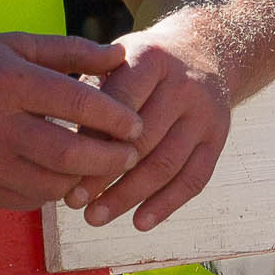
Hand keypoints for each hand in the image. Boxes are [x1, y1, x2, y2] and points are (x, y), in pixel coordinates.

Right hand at [0, 33, 143, 209]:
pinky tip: (64, 176)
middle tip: (132, 154)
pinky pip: (27, 200)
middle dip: (110, 158)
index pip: (77, 104)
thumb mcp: (12, 45)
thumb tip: (122, 55)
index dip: (115, 117)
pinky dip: (53, 191)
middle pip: (68, 154)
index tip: (138, 124)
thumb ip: (69, 51)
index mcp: (9, 83)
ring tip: (102, 166)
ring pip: (51, 185)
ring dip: (84, 179)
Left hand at [66, 20, 235, 231]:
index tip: (62, 169)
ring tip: (95, 218)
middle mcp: (185, 85)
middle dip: (104, 176)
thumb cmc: (141, 66)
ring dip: (129, 197)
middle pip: (143, 140)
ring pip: (167, 164)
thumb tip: (55, 142)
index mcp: (152, 60)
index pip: (119, 104)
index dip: (91, 139)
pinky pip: (195, 178)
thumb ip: (89, 93)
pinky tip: (140, 222)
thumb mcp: (115, 60)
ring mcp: (206, 113)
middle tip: (73, 202)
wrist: (203, 52)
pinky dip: (167, 204)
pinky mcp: (219, 137)